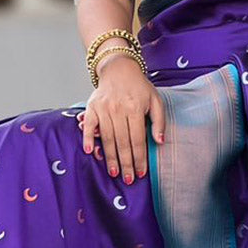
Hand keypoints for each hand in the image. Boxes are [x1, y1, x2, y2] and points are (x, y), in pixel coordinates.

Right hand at [80, 56, 164, 182]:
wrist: (119, 69)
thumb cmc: (139, 87)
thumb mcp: (156, 100)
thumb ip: (159, 121)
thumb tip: (159, 141)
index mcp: (136, 108)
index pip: (138, 139)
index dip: (139, 158)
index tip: (141, 172)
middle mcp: (118, 109)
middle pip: (122, 142)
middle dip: (126, 163)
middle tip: (128, 179)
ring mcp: (104, 108)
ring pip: (107, 137)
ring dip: (110, 157)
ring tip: (114, 172)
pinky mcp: (92, 107)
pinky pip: (88, 125)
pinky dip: (88, 138)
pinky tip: (90, 151)